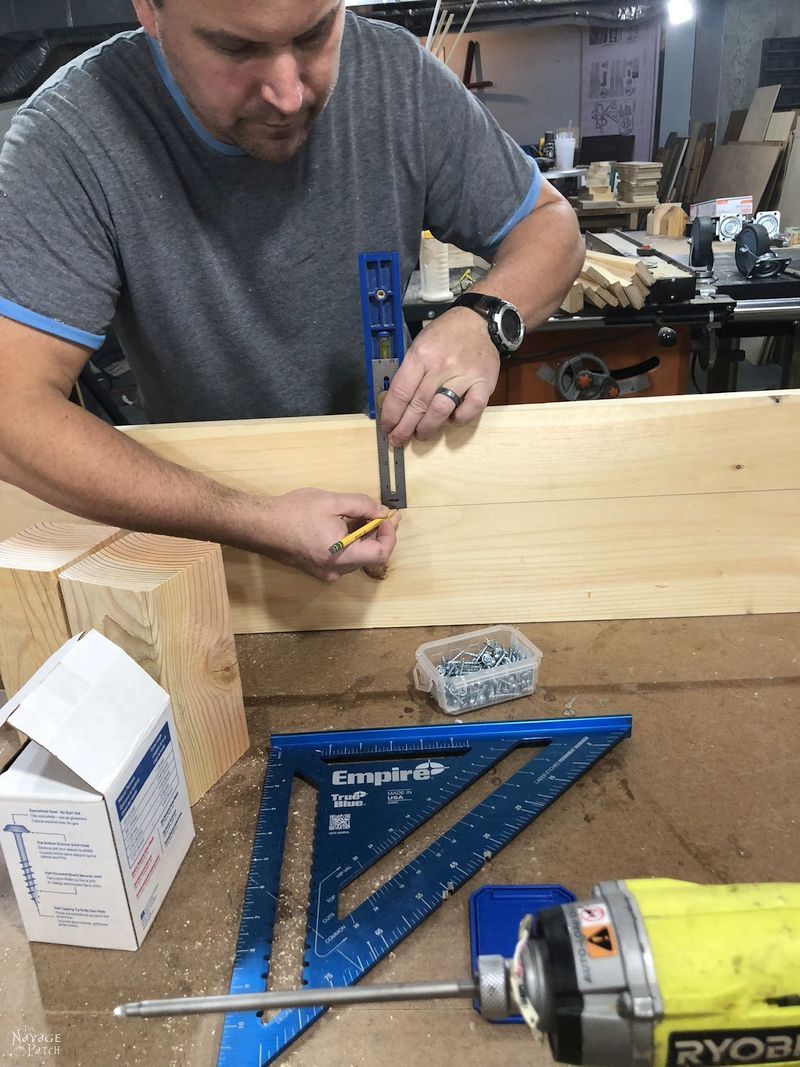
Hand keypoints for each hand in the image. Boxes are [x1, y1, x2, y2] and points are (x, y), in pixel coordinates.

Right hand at [253, 488, 400, 581]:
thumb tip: (381, 511)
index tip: (387, 517)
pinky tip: (345, 523)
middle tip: (381, 512)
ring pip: (356, 556)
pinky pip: (342, 557)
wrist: (260, 525)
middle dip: (377, 533)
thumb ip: (361, 505)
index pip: (380, 554)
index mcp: (341, 556)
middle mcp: (335, 571)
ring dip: (363, 536)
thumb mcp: (331, 501)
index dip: (389, 535)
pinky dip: (350, 541)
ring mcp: (325, 572)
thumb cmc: (292, 513)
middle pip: (369, 556)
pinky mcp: (317, 569)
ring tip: (361, 513)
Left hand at [380, 306, 499, 446]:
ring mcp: (464, 376)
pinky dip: (459, 419)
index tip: (387, 426)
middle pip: (418, 405)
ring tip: (421, 434)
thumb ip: (409, 371)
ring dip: (428, 428)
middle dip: (405, 427)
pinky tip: (451, 419)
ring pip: (440, 410)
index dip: (391, 414)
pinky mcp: (484, 384)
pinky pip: (470, 410)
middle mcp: (441, 366)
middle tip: (399, 439)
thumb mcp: (420, 343)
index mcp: (421, 355)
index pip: (401, 391)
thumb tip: (394, 402)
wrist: (479, 322)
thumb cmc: (446, 334)